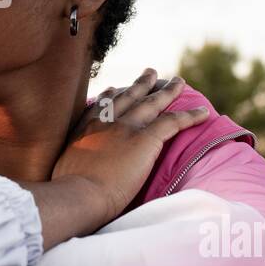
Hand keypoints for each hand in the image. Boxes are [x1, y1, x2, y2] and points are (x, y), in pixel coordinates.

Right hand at [51, 69, 208, 221]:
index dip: (112, 95)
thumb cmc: (68, 191)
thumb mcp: (61, 168)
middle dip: (141, 84)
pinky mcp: (145, 138)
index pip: (102, 105)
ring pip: (153, 103)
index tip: (116, 89)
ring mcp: (126, 127)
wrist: (79, 193)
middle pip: (129, 96)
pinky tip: (203, 112)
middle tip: (151, 73)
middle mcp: (106, 121)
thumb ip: (70, 163)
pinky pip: (173, 122)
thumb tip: (70, 175)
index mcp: (86, 128)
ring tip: (178, 82)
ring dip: (168, 91)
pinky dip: (190, 116)